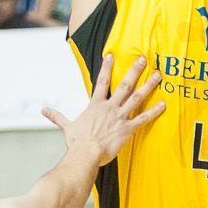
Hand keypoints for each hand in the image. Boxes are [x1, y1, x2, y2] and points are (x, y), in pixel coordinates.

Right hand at [45, 52, 163, 163]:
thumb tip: (44, 110)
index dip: (106, 67)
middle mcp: (109, 107)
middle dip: (134, 71)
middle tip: (143, 59)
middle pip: (124, 85)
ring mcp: (120, 117)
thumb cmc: (77, 142)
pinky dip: (154, 111)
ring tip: (158, 75)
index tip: (111, 54)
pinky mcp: (127, 129)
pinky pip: (143, 118)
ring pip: (136, 97)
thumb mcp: (67, 127)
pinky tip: (164, 104)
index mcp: (95, 105)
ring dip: (148, 85)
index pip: (101, 81)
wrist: (86, 154)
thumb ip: (57, 116)